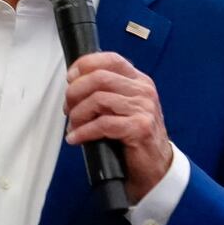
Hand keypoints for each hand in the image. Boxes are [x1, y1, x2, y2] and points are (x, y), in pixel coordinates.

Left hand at [63, 52, 172, 202]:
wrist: (154, 164)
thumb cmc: (134, 135)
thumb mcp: (121, 106)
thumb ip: (105, 91)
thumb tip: (73, 84)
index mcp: (138, 81)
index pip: (110, 59)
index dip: (85, 65)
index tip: (70, 77)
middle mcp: (143, 91)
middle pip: (99, 78)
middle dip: (75, 92)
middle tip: (68, 108)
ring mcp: (143, 108)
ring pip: (98, 100)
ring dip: (78, 114)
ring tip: (73, 125)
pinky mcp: (140, 128)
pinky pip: (102, 124)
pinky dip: (83, 132)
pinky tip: (76, 138)